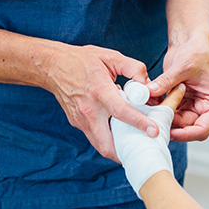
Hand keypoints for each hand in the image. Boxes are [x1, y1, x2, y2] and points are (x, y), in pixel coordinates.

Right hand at [46, 44, 159, 159]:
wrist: (54, 67)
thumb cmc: (83, 60)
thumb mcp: (111, 57)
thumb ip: (134, 68)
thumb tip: (149, 85)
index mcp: (100, 91)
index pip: (121, 112)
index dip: (139, 123)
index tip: (155, 131)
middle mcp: (89, 110)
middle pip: (107, 144)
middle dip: (127, 151)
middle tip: (144, 149)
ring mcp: (81, 120)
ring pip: (100, 146)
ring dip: (117, 149)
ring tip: (134, 144)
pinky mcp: (77, 123)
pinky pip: (95, 137)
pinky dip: (108, 140)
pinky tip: (119, 133)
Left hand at [147, 43, 208, 141]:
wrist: (189, 44)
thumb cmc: (195, 53)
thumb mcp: (181, 66)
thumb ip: (166, 81)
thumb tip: (149, 92)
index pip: (202, 129)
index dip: (186, 135)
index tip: (169, 132)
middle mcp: (204, 109)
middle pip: (186, 129)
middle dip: (169, 124)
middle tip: (152, 120)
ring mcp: (191, 108)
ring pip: (175, 123)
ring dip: (161, 117)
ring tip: (148, 109)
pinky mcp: (179, 104)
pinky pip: (168, 113)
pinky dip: (158, 110)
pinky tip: (149, 104)